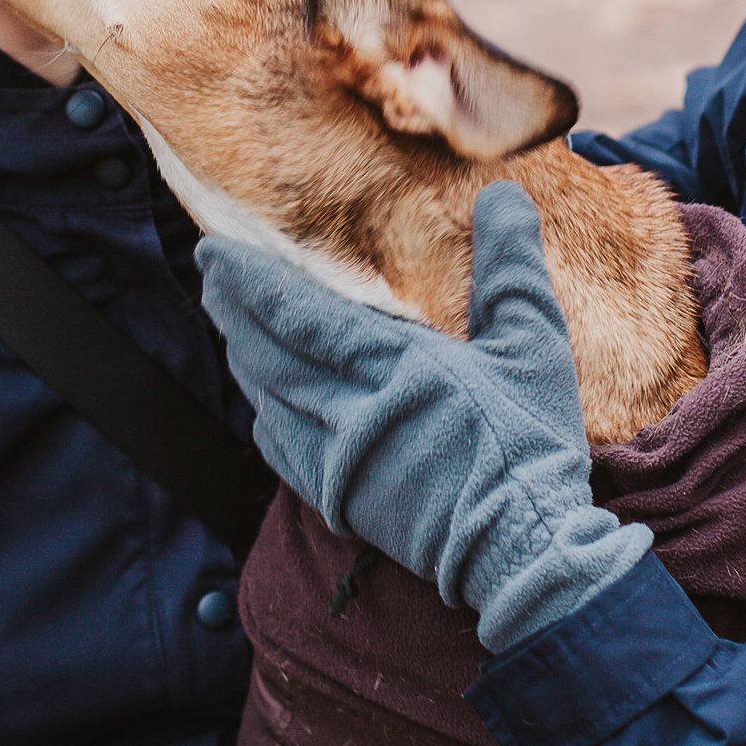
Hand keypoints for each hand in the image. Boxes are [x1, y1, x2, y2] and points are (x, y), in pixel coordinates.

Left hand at [198, 182, 650, 651]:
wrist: (520, 550)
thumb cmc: (530, 445)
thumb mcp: (534, 345)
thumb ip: (510, 266)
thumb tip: (504, 195)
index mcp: (395, 366)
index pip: (297, 314)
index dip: (249, 281)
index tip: (216, 252)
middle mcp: (351, 411)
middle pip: (266, 353)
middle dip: (232, 310)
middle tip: (211, 275)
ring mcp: (336, 461)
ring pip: (266, 398)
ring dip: (243, 357)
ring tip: (231, 325)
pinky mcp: (338, 500)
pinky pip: (278, 449)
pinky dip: (263, 414)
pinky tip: (263, 401)